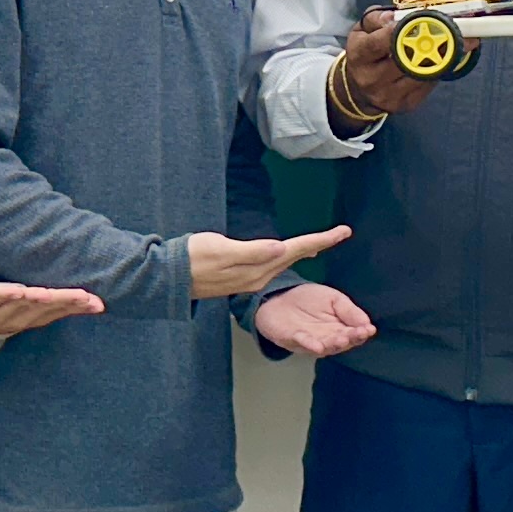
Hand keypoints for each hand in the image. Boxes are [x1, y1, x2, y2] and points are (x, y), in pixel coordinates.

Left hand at [0, 282, 103, 340]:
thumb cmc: (11, 310)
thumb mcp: (37, 310)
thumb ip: (65, 305)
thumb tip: (98, 302)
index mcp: (36, 317)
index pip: (60, 310)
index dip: (78, 307)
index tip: (97, 303)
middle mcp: (22, 317)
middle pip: (45, 308)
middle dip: (64, 302)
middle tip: (83, 297)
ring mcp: (2, 311)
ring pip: (23, 305)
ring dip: (37, 300)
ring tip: (49, 294)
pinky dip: (7, 295)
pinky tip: (18, 292)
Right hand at [190, 224, 351, 299]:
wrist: (169, 277)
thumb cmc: (192, 258)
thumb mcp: (221, 249)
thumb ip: (252, 251)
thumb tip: (281, 249)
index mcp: (257, 268)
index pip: (295, 250)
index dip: (320, 239)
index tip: (343, 232)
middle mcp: (258, 277)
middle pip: (294, 257)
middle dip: (317, 245)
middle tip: (339, 234)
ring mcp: (249, 280)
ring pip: (284, 263)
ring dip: (303, 252)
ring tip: (321, 243)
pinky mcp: (239, 278)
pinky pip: (270, 267)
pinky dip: (284, 258)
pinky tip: (286, 254)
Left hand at [255, 280, 375, 357]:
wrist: (278, 298)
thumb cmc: (308, 300)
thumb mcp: (333, 299)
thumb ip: (349, 310)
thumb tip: (368, 324)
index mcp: (340, 329)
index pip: (354, 334)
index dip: (362, 333)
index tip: (369, 330)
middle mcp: (327, 339)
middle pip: (341, 343)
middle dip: (350, 339)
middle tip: (358, 334)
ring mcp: (310, 342)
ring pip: (325, 346)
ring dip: (333, 344)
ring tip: (342, 339)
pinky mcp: (292, 340)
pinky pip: (302, 343)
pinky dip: (310, 344)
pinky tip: (318, 345)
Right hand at [333, 10, 438, 125]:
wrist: (360, 88)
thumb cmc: (365, 52)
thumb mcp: (362, 30)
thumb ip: (377, 19)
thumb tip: (394, 18)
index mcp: (359, 56)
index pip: (380, 43)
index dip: (400, 31)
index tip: (418, 20)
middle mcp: (371, 79)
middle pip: (405, 60)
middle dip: (426, 44)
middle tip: (445, 30)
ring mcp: (389, 95)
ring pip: (421, 73)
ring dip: (438, 57)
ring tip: (448, 43)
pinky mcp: (405, 104)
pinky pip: (428, 85)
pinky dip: (436, 71)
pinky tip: (440, 60)